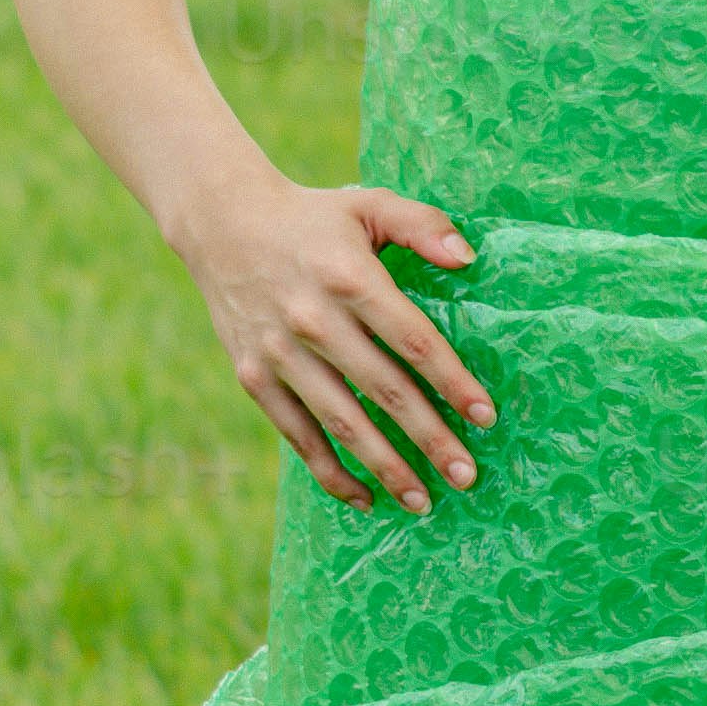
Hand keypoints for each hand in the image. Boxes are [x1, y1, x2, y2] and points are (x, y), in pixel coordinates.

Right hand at [174, 160, 493, 513]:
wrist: (221, 224)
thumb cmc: (312, 218)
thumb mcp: (369, 204)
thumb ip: (423, 226)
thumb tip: (470, 258)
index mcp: (350, 279)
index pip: (414, 342)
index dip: (452, 382)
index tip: (485, 418)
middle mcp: (314, 321)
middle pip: (385, 392)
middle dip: (430, 440)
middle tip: (467, 476)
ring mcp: (280, 354)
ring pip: (343, 423)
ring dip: (385, 468)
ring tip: (423, 501)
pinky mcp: (254, 377)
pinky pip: (298, 435)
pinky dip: (330, 472)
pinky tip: (365, 498)